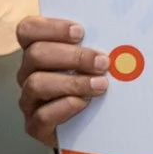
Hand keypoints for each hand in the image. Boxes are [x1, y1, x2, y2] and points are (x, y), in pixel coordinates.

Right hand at [16, 16, 108, 145]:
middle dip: (73, 56)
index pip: (28, 29)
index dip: (51, 28)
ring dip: (73, 82)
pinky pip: (41, 116)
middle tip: (102, 62)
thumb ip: (101, 44)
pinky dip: (64, 107)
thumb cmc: (99, 81)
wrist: (98, 124)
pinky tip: (83, 103)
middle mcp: (29, 73)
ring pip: (36, 84)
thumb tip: (124, 31)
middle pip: (36, 54)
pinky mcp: (36, 126)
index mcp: (40, 50)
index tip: (80, 32)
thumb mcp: (99, 59)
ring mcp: (30, 100)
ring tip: (101, 85)